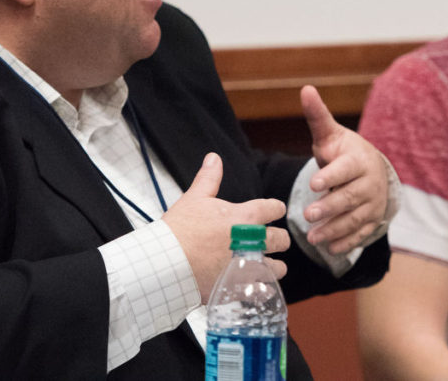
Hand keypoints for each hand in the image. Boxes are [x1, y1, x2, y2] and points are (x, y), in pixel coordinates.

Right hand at [162, 152, 289, 301]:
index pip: (275, 208)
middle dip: (278, 240)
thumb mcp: (194, 198)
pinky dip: (261, 288)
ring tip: (264, 265)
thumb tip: (214, 158)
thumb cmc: (179, 230)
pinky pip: (263, 289)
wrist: (165, 263)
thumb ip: (209, 178)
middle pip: (282, 239)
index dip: (274, 209)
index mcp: (246, 217)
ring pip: (278, 268)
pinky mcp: (240, 287)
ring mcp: (248, 266)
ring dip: (273, 266)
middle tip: (269, 241)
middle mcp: (253, 241)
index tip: (271, 211)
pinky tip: (256, 286)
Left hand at [301, 85, 389, 253]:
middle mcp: (370, 184)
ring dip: (334, 230)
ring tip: (312, 237)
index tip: (314, 183)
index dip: (330, 177)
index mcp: (359, 160)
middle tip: (308, 215)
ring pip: (354, 219)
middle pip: (350, 197)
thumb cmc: (344, 152)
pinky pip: (360, 235)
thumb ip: (317, 116)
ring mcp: (372, 205)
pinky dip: (346, 243)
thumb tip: (305, 88)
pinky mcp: (372, 222)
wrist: (372, 170)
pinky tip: (330, 249)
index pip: (345, 169)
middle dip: (329, 207)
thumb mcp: (331, 134)